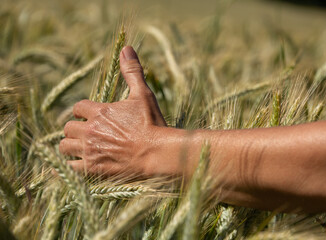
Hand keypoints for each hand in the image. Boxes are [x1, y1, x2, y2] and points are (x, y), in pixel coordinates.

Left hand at [59, 46, 166, 176]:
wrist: (157, 152)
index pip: (77, 108)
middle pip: (67, 127)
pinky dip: (68, 167)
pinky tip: (73, 165)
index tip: (86, 116)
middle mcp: (90, 130)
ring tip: (78, 148)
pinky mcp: (92, 169)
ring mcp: (90, 150)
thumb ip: (132, 72)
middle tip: (83, 133)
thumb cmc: (152, 123)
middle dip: (74, 129)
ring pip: (64, 146)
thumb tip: (126, 48)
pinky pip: (69, 168)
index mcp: (100, 111)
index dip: (81, 112)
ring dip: (69, 146)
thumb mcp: (143, 94)